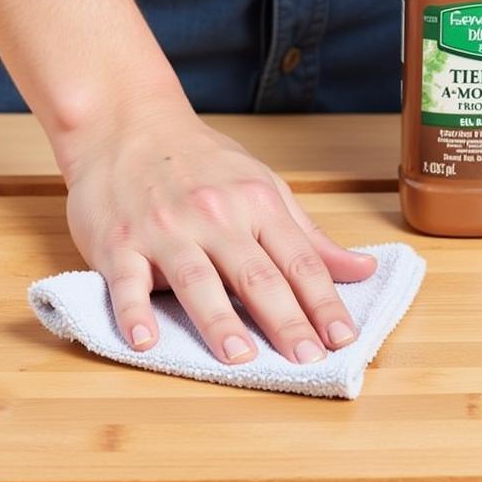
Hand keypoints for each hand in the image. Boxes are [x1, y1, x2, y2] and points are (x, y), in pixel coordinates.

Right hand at [60, 101, 377, 363]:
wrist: (126, 122)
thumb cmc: (201, 160)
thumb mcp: (263, 186)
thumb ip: (309, 236)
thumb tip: (362, 269)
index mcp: (256, 203)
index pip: (299, 260)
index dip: (323, 301)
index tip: (343, 338)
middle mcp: (213, 216)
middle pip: (256, 275)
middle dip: (285, 320)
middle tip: (307, 360)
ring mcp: (164, 229)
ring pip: (197, 280)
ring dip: (219, 321)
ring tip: (241, 358)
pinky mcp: (119, 243)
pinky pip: (127, 282)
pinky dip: (134, 312)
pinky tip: (146, 342)